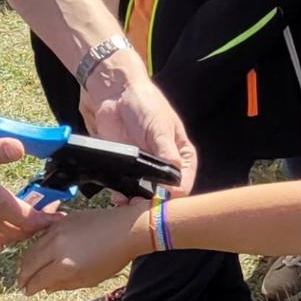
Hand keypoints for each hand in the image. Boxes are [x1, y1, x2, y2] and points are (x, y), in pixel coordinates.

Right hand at [17, 203, 146, 293]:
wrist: (126, 229)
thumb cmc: (112, 258)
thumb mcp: (89, 279)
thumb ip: (64, 284)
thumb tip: (47, 287)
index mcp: (64, 265)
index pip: (37, 279)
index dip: (30, 288)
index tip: (27, 292)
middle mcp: (56, 247)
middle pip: (30, 263)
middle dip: (23, 275)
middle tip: (21, 283)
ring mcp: (58, 231)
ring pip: (33, 247)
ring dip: (27, 260)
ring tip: (26, 269)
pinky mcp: (62, 220)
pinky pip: (43, 234)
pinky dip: (37, 245)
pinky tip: (38, 252)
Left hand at [80, 51, 198, 195]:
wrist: (115, 94)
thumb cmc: (144, 103)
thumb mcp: (159, 127)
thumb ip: (167, 153)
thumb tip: (174, 180)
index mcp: (181, 154)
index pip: (185, 181)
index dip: (177, 192)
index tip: (166, 197)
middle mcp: (165, 164)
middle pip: (165, 192)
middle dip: (155, 201)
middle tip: (145, 206)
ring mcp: (144, 168)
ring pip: (145, 193)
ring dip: (137, 202)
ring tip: (130, 205)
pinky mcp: (125, 168)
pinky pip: (125, 187)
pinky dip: (122, 195)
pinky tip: (118, 197)